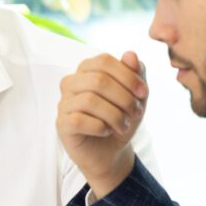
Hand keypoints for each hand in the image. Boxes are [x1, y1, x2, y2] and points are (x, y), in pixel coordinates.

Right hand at [57, 51, 147, 198]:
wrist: (112, 150)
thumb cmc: (121, 117)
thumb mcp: (135, 95)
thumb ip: (135, 73)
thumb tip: (130, 54)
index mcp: (87, 69)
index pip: (104, 61)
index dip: (127, 76)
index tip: (143, 93)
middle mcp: (71, 82)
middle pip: (98, 80)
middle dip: (124, 98)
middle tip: (136, 113)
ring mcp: (64, 103)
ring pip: (90, 101)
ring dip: (115, 115)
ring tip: (124, 125)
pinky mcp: (62, 124)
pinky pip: (79, 120)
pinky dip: (100, 127)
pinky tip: (106, 131)